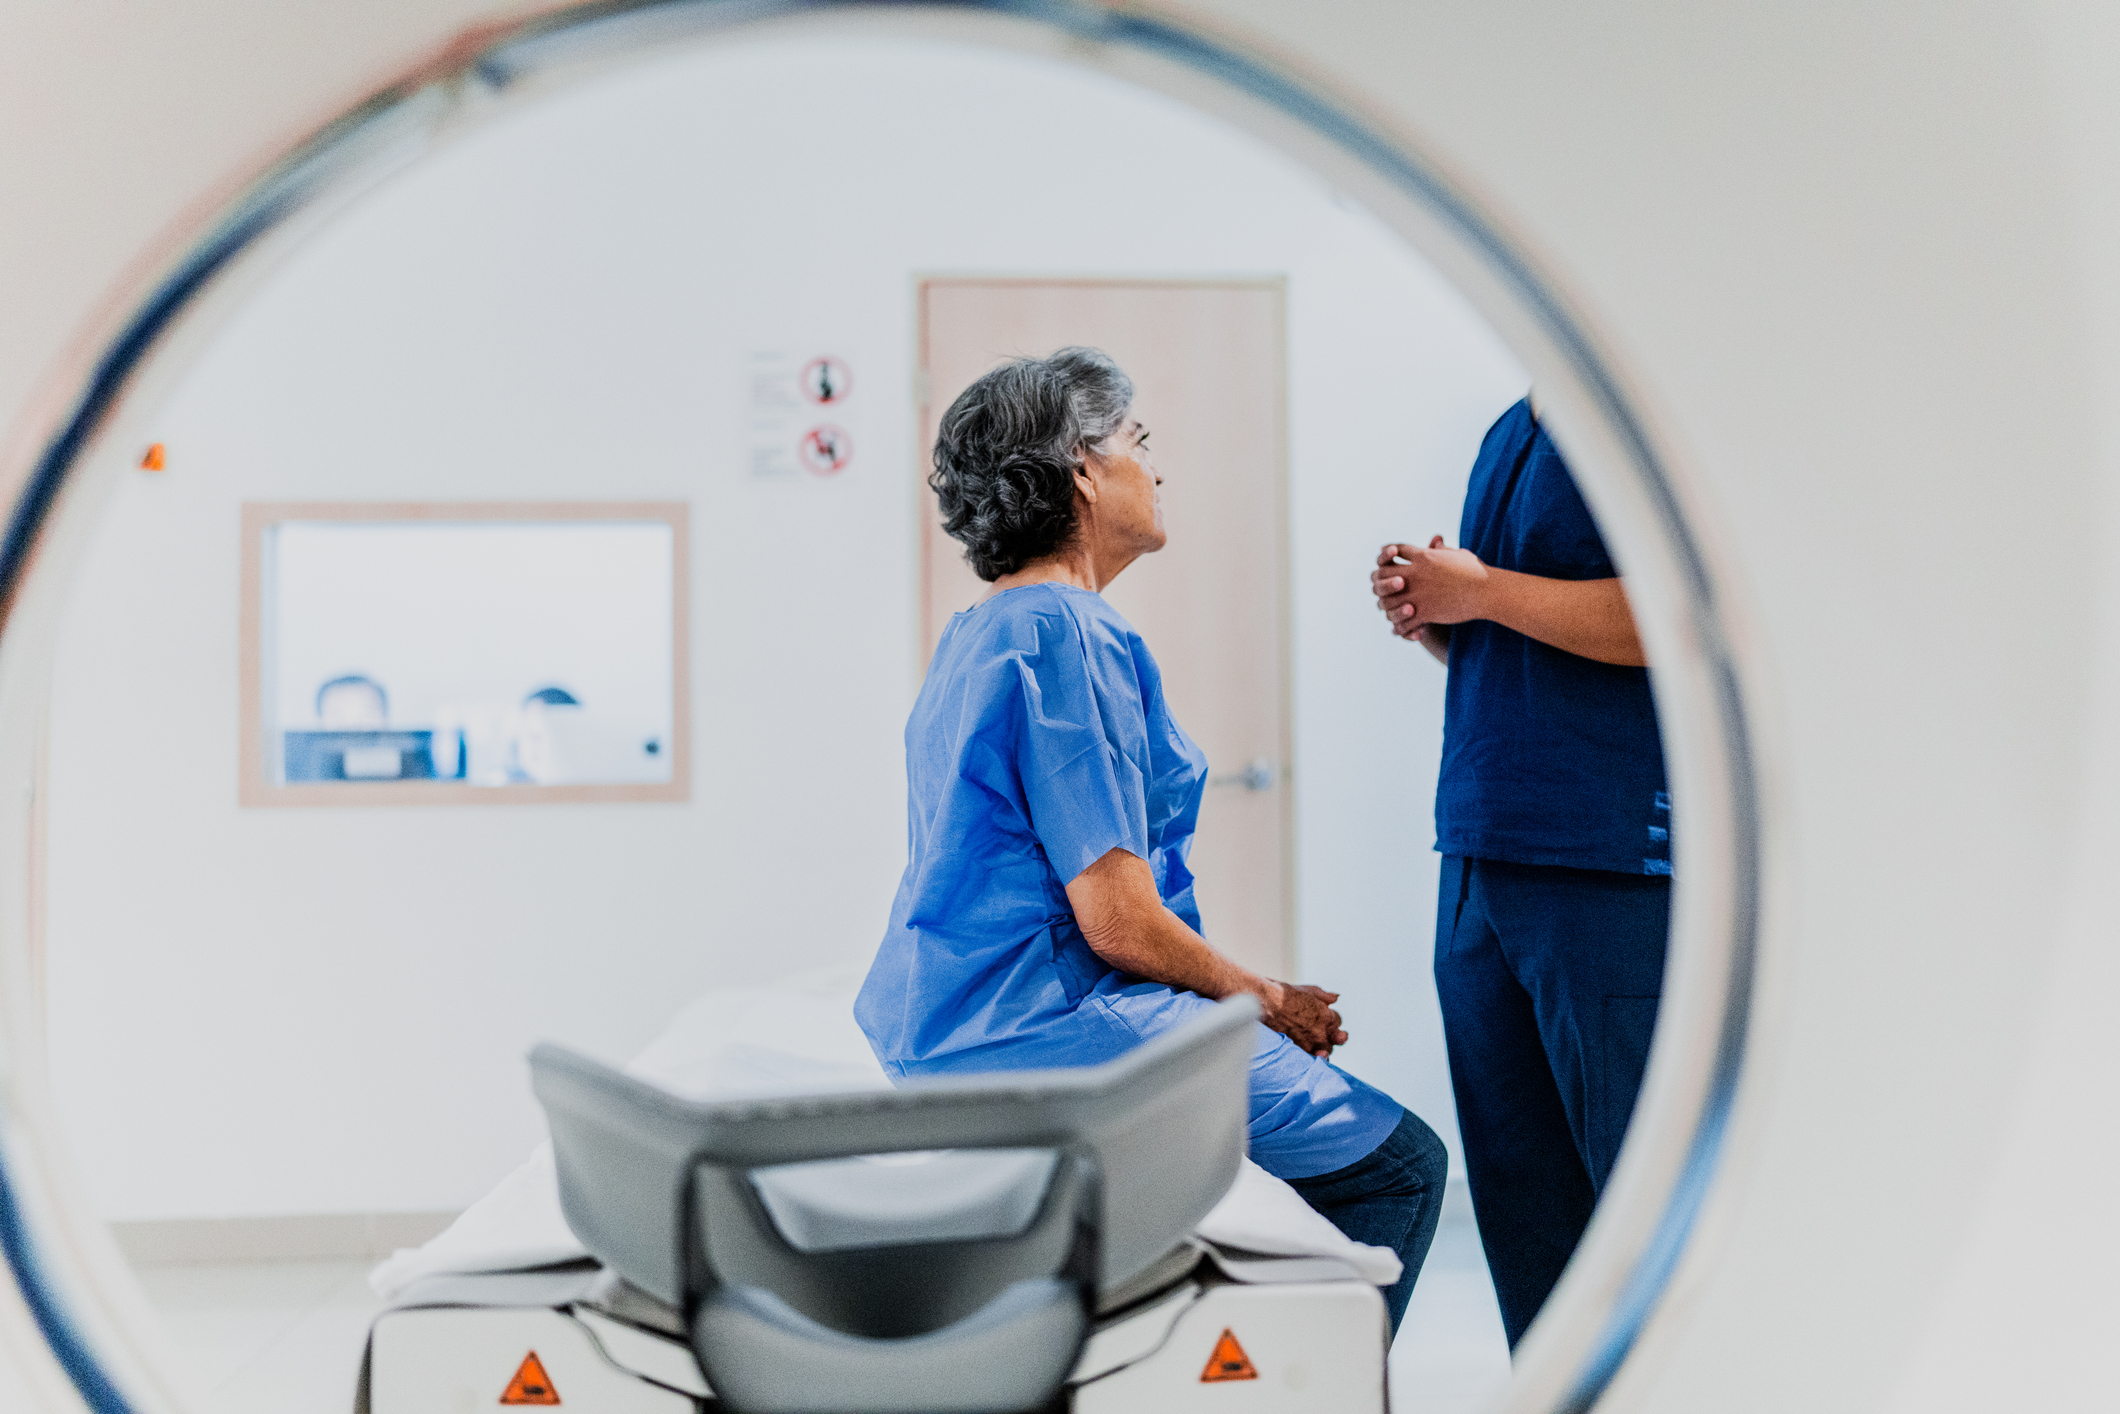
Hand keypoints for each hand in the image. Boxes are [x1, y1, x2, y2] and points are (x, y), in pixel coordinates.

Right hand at [1258, 981, 1348, 1057]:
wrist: (1265, 1002)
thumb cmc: (1284, 994)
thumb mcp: (1308, 990)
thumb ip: (1324, 996)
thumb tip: (1335, 998)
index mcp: (1326, 1016)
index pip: (1337, 1021)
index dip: (1330, 1019)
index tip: (1323, 1017)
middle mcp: (1321, 1032)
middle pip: (1334, 1040)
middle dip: (1330, 1036)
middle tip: (1320, 1034)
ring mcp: (1309, 1043)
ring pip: (1324, 1052)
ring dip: (1322, 1049)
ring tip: (1315, 1046)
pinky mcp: (1297, 1050)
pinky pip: (1310, 1058)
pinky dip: (1310, 1056)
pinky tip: (1307, 1053)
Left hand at [1372, 536, 1490, 640]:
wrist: (1486, 591)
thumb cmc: (1476, 571)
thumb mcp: (1457, 555)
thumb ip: (1442, 550)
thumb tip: (1436, 542)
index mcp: (1424, 556)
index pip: (1396, 550)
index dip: (1389, 554)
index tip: (1389, 560)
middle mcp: (1416, 573)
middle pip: (1384, 573)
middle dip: (1382, 580)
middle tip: (1383, 587)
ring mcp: (1418, 593)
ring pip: (1388, 599)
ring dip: (1386, 605)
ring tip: (1388, 609)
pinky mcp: (1425, 612)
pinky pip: (1403, 621)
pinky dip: (1400, 626)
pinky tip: (1399, 628)